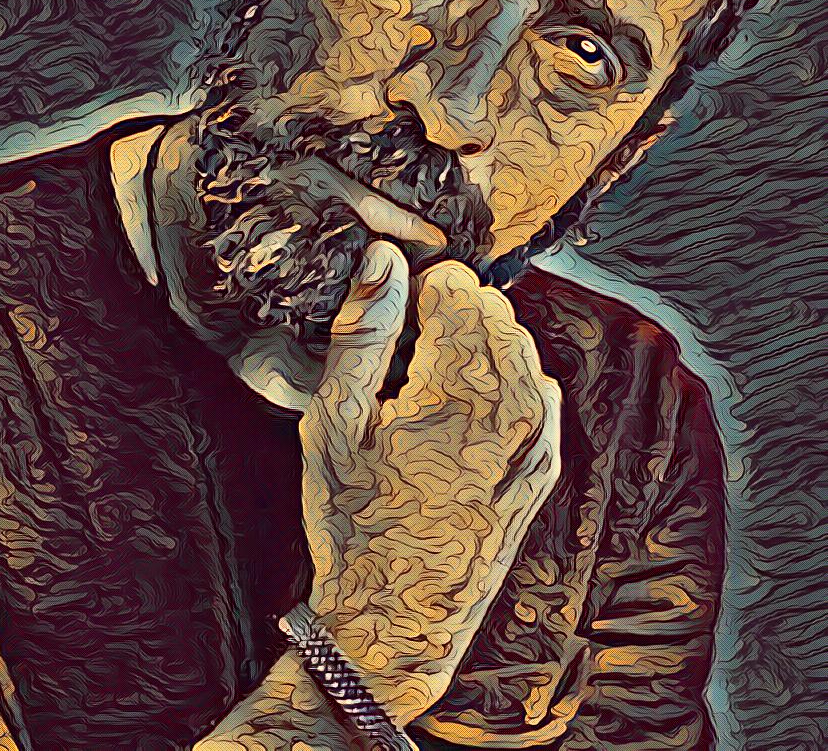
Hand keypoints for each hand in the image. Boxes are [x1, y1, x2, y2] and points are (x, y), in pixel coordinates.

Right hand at [298, 241, 561, 727]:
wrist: (393, 619)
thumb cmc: (351, 520)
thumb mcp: (331, 424)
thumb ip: (361, 333)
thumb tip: (385, 257)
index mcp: (452, 393)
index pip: (459, 292)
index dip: (423, 286)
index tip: (398, 307)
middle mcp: (508, 412)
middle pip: (495, 315)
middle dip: (454, 309)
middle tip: (408, 341)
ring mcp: (534, 443)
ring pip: (522, 349)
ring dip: (482, 341)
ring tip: (433, 371)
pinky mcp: (542, 470)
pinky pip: (544, 394)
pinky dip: (512, 379)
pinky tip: (475, 396)